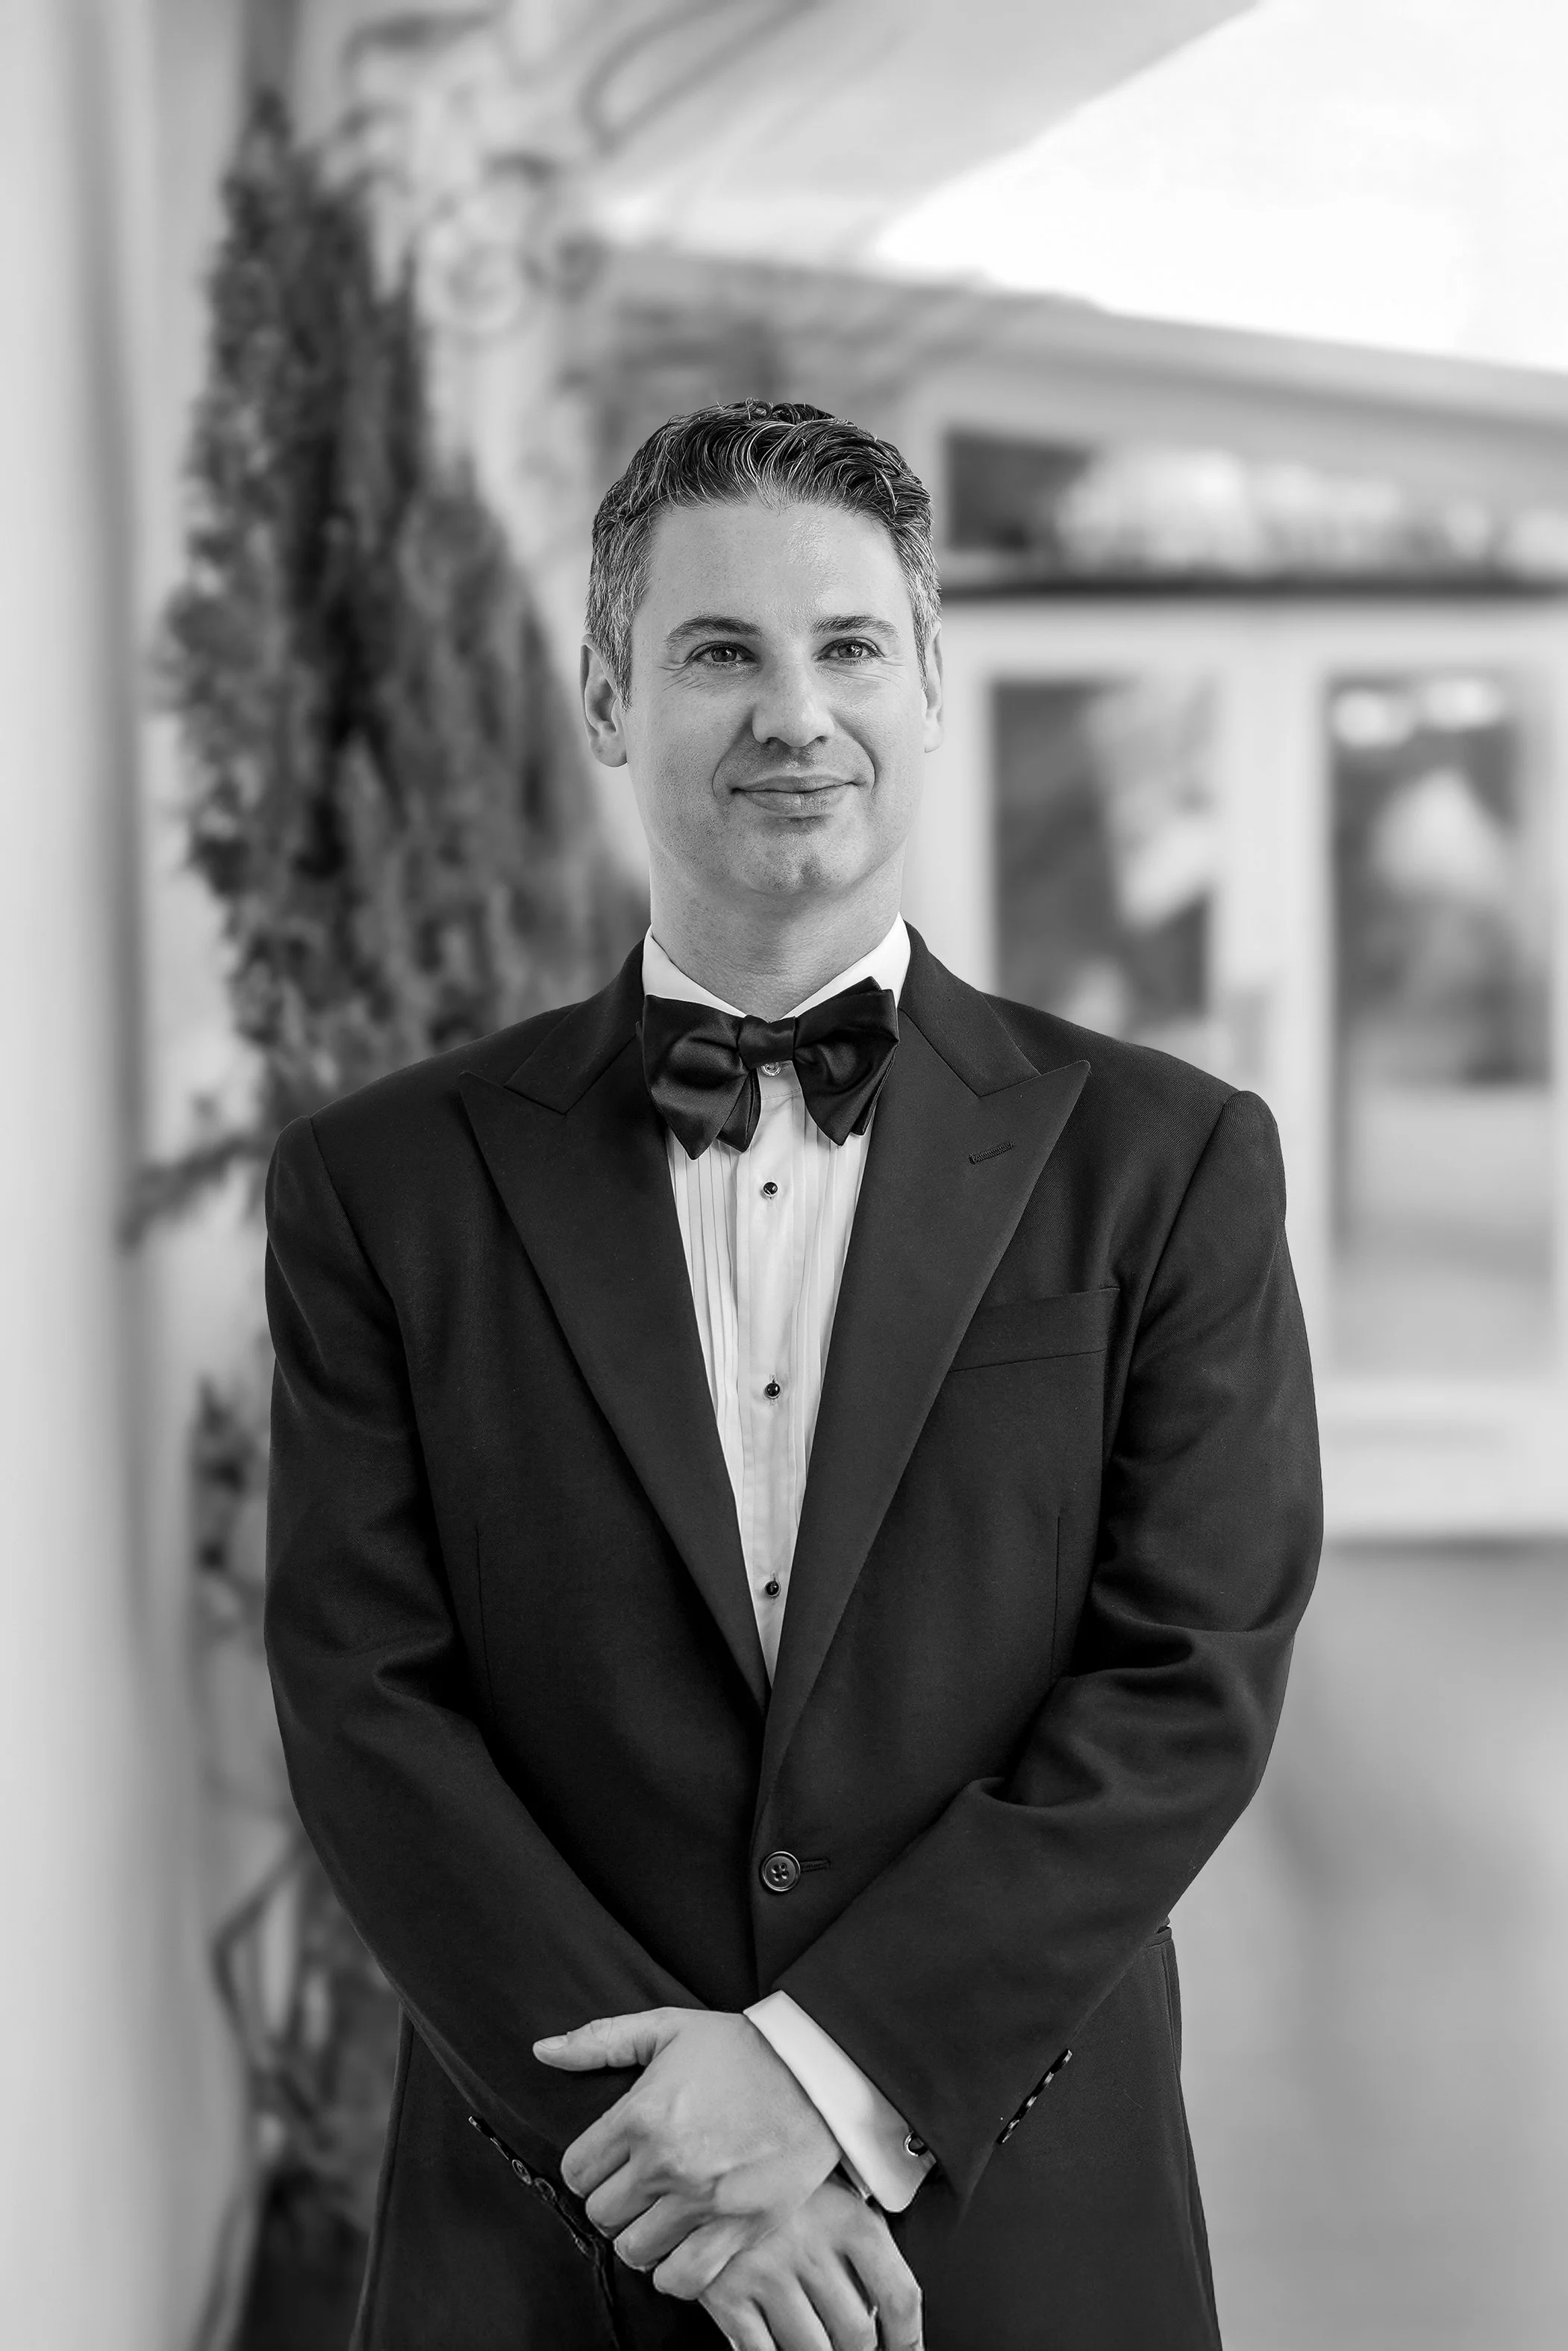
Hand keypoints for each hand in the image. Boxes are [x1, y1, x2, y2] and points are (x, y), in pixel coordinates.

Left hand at [534, 2007, 838, 2293]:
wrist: (817, 2071)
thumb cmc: (740, 2047)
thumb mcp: (667, 2027)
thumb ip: (600, 2040)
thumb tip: (542, 2051)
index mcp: (640, 2114)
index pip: (576, 2171)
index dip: (589, 2169)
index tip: (611, 2163)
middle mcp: (665, 2162)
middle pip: (601, 2214)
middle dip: (614, 2202)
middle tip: (638, 2188)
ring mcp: (702, 2200)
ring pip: (635, 2251)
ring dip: (642, 2237)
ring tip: (661, 2216)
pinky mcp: (740, 2228)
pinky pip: (682, 2279)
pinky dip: (675, 2272)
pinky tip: (683, 2246)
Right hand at [701, 2176, 923, 2350]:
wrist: (705, 2153)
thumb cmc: (778, 2177)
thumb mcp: (832, 2192)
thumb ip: (862, 2244)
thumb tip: (881, 2311)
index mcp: (849, 2219)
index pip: (898, 2295)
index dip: (909, 2339)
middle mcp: (811, 2246)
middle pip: (856, 2334)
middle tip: (850, 2345)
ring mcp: (766, 2271)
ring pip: (811, 2350)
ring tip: (816, 2342)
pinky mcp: (725, 2292)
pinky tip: (775, 2343)